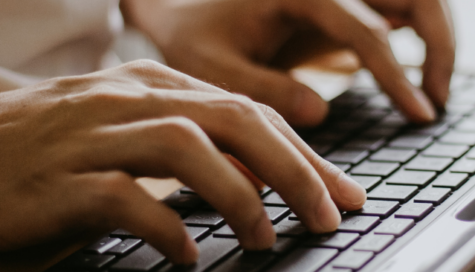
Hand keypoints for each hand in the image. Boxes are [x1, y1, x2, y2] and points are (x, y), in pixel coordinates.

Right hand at [0, 60, 365, 263]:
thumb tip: (262, 181)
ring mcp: (90, 136)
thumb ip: (194, 148)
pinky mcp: (56, 181)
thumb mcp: (132, 136)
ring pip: (186, 146)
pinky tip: (188, 255)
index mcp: (152, 86)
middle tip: (329, 215)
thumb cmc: (55, 152)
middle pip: (232, 120)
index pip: (248, 113)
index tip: (341, 194)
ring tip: (266, 237)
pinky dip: (166, 226)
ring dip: (239, 195)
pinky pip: (122, 197)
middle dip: (293, 168)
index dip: (303, 154)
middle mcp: (127, 100)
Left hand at [121, 0, 454, 125]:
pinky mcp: (346, 4)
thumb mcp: (215, 67)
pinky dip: (421, 39)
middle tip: (436, 102)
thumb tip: (320, 111)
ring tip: (433, 94)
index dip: (397, 74)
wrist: (189, 12)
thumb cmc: (198, 36)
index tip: (420, 114)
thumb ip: (266, 89)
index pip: (366, 28)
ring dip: (439, 39)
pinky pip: (400, 11)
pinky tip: (414, 78)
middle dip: (440, 44)